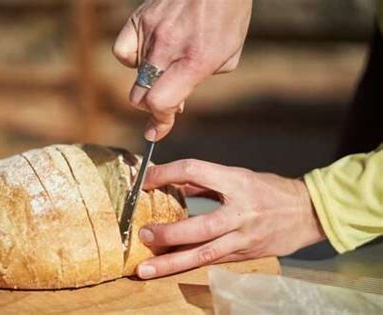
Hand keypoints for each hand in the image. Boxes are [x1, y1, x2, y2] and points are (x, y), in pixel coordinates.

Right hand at [113, 0, 251, 140]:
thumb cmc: (229, 17)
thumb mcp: (228, 57)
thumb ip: (198, 83)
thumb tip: (176, 103)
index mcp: (195, 61)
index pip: (161, 102)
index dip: (159, 122)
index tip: (155, 132)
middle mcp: (168, 48)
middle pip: (140, 96)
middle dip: (152, 106)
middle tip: (168, 99)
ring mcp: (150, 32)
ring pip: (135, 76)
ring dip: (149, 81)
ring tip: (169, 66)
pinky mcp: (139, 19)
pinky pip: (122, 52)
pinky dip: (132, 59)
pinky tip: (147, 55)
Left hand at [136, 159, 325, 278]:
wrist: (307, 213)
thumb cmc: (271, 190)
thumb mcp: (239, 176)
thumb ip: (206, 180)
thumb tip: (175, 182)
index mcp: (237, 182)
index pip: (194, 171)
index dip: (165, 173)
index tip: (145, 180)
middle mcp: (240, 212)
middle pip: (199, 226)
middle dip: (168, 233)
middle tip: (143, 235)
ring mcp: (243, 238)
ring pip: (204, 254)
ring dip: (171, 262)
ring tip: (145, 269)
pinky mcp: (244, 255)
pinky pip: (212, 261)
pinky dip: (188, 264)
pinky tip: (168, 269)